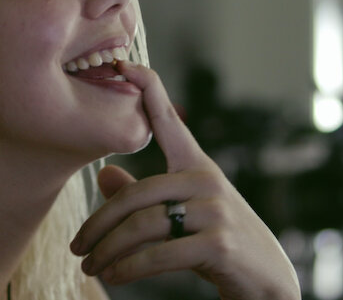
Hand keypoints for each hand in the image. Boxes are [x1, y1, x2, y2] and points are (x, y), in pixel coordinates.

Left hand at [70, 62, 300, 299]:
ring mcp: (215, 211)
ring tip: (90, 266)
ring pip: (141, 226)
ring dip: (108, 251)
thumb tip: (103, 176)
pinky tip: (113, 277)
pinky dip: (128, 268)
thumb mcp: (184, 214)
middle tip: (75, 246)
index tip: (123, 64)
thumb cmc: (220, 244)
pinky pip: (158, 254)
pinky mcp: (218, 244)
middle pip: (135, 195)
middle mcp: (206, 180)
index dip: (147, 89)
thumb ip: (144, 196)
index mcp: (197, 166)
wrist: (268, 281)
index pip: (169, 121)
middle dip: (99, 225)